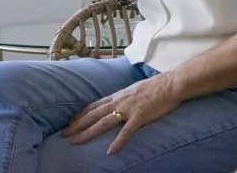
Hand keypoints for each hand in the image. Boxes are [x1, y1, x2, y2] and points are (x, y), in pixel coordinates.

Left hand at [60, 75, 182, 153]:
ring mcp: (129, 109)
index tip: (70, 121)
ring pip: (104, 122)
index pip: (94, 105)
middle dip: (77, 124)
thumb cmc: (156, 86)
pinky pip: (126, 132)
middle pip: (94, 114)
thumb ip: (125, 97)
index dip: (81, 113)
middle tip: (64, 133)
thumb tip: (118, 103)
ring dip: (89, 132)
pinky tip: (110, 152)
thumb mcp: (135, 89)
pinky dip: (118, 142)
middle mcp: (120, 101)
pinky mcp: (140, 117)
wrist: (172, 83)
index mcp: (118, 95)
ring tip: (77, 141)